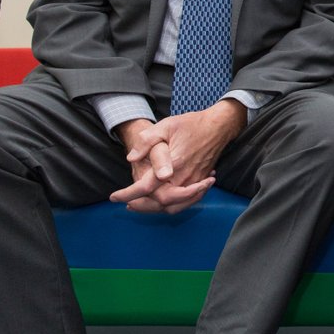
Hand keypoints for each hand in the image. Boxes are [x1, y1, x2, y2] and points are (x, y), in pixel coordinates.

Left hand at [110, 99, 245, 212]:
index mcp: (173, 163)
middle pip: (161, 202)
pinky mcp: (201, 182)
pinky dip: (174, 207)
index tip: (114, 196)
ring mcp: (195, 181)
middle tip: (127, 203)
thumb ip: (147, 140)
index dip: (128, 193)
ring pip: (175, 206)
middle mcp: (184, 176)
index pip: (147, 186)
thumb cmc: (192, 124)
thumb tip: (132, 158)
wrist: (219, 126)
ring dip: (156, 210)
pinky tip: (163, 203)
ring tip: (141, 206)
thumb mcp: (166, 125)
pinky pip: (187, 202)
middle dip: (142, 206)